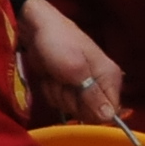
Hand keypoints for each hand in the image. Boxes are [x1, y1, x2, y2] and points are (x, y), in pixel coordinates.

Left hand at [20, 0, 123, 123]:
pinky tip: (49, 76)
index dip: (90, 111)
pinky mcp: (67, 86)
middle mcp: (100, 84)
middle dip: (69, 99)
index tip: (76, 93)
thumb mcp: (75, 69)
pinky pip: (60, 102)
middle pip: (89, 113)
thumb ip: (92, 95)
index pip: (109, 112)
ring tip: (54, 74)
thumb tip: (109, 118)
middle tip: (62, 79)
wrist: (35, 27)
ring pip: (72, 108)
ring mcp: (82, 86)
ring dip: (57, 94)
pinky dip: (51, 91)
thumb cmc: (58, 43)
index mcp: (109, 77)